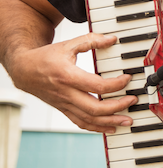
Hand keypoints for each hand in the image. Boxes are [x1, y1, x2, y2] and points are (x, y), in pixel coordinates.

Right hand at [7, 32, 136, 133]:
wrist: (24, 70)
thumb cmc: (46, 57)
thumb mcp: (68, 45)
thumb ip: (91, 40)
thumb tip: (112, 39)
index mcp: (68, 76)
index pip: (97, 86)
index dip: (116, 84)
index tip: (127, 78)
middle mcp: (66, 93)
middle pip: (94, 108)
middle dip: (118, 107)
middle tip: (133, 100)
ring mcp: (64, 104)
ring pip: (89, 119)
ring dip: (110, 122)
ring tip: (128, 121)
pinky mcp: (64, 109)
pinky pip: (81, 122)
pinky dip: (97, 128)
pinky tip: (110, 128)